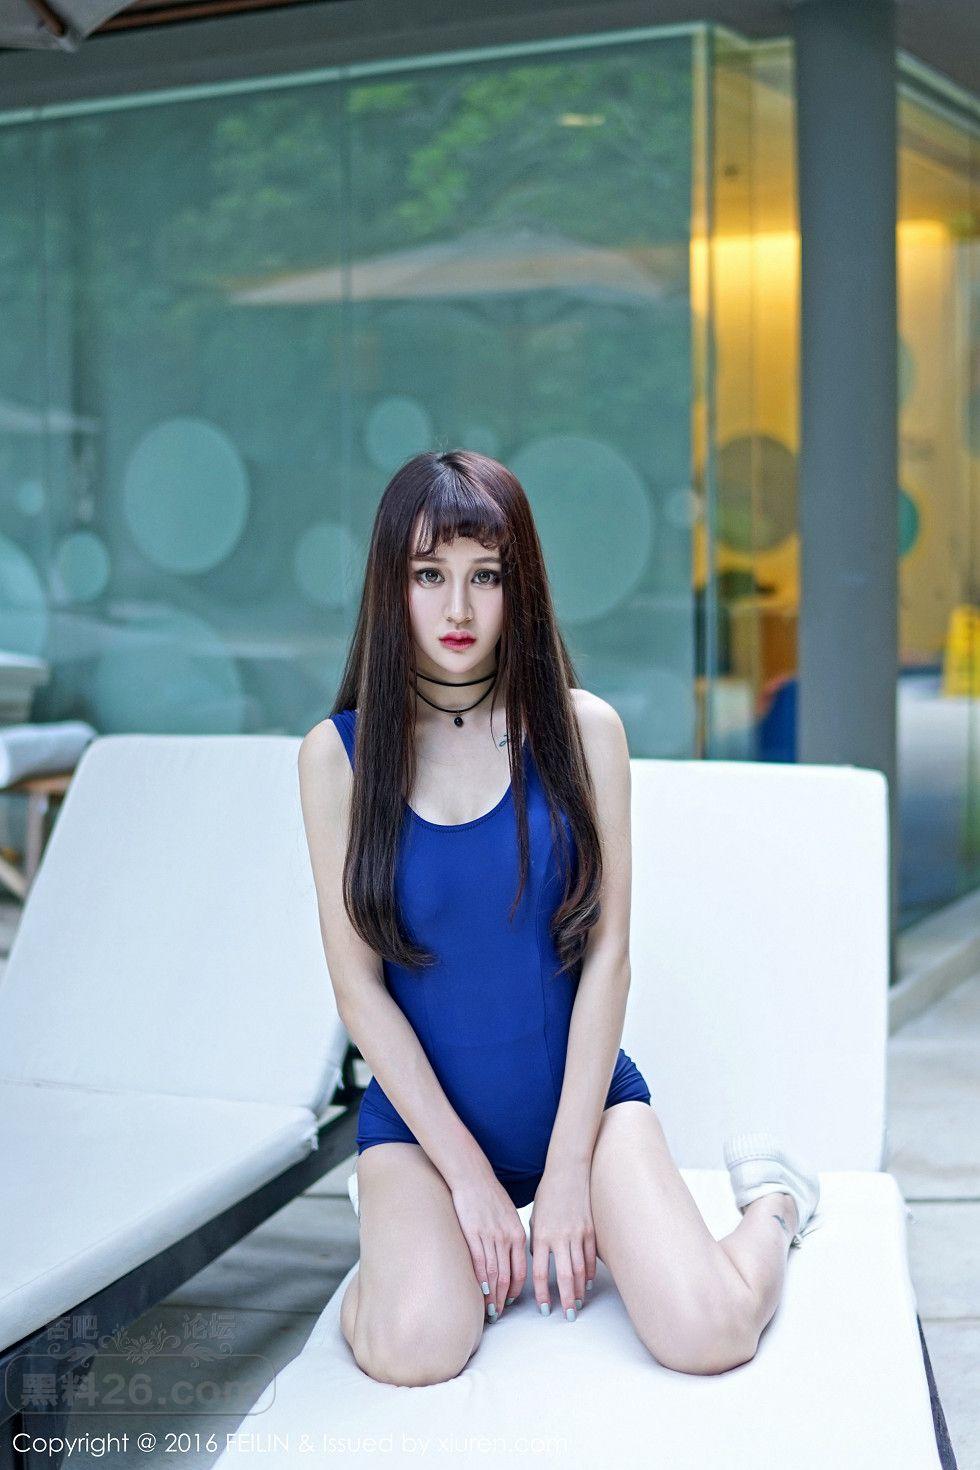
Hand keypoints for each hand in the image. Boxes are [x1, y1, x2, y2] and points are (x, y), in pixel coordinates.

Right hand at [450, 1169, 527, 1322]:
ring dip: (493, 1296)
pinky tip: (481, 1293)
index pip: (521, 1270)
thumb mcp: (509, 1216)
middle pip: (507, 1277)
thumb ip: (512, 1237)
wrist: (473, 1177)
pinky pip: (479, 1263)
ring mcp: (490, 1236)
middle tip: (499, 1314)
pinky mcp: (473, 1234)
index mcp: (518, 1234)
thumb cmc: (490, 1196)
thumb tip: (512, 1258)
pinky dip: (481, 1281)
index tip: (511, 1302)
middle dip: (504, 1299)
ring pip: (494, 1274)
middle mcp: (506, 1237)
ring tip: (490, 1310)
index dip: (516, 1290)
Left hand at [529, 1164, 595, 1318]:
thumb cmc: (548, 1194)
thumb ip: (537, 1241)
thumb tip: (540, 1260)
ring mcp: (578, 1234)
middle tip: (568, 1316)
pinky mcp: (590, 1230)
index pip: (542, 1272)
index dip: (543, 1293)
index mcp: (542, 1235)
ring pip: (581, 1270)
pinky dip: (590, 1272)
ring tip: (578, 1303)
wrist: (567, 1172)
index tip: (544, 1308)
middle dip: (567, 1299)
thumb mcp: (536, 1217)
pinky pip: (591, 1256)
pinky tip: (588, 1282)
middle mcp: (561, 1237)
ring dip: (580, 1290)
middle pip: (565, 1276)